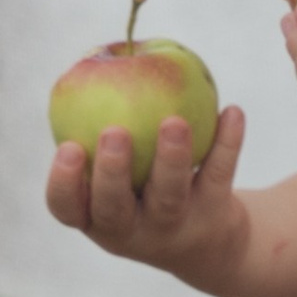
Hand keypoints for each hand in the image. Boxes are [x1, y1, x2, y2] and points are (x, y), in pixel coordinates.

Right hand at [46, 104, 249, 281]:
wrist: (206, 243)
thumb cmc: (146, 189)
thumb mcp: (120, 172)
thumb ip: (104, 123)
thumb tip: (104, 53)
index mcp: (96, 217)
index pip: (66, 208)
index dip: (63, 183)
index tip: (68, 147)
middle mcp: (131, 230)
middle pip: (114, 207)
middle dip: (111, 171)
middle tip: (114, 132)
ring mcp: (173, 228)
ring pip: (170, 197)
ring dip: (170, 158)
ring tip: (174, 122)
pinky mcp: (214, 217)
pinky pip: (218, 177)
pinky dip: (227, 144)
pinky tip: (233, 112)